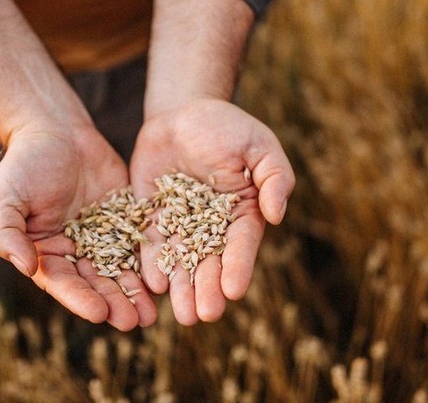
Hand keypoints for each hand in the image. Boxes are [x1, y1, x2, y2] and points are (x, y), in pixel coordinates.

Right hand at [0, 122, 156, 329]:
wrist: (56, 130)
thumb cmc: (24, 164)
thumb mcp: (4, 198)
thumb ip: (7, 234)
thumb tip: (26, 267)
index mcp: (46, 253)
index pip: (64, 283)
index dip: (81, 299)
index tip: (99, 313)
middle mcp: (76, 252)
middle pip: (97, 284)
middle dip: (115, 303)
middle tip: (134, 322)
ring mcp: (104, 237)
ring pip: (122, 271)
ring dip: (136, 293)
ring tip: (154, 315)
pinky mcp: (126, 220)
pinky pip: (141, 244)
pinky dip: (152, 263)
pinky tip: (167, 278)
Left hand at [130, 99, 294, 324]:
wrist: (182, 114)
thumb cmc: (228, 127)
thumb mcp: (258, 145)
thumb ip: (274, 177)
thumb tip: (277, 215)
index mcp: (242, 213)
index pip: (241, 245)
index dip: (238, 268)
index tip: (234, 291)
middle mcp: (211, 227)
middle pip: (209, 263)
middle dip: (207, 289)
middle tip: (204, 315)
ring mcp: (179, 226)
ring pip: (180, 263)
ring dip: (181, 288)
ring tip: (182, 314)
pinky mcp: (151, 218)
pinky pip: (150, 245)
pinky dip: (152, 265)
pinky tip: (152, 284)